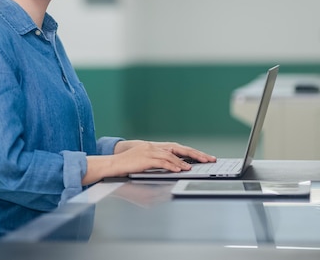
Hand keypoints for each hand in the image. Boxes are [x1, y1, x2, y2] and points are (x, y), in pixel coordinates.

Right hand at [83, 140, 215, 184]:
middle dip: (195, 154)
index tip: (203, 157)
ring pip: (172, 155)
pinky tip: (180, 169)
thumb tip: (172, 173)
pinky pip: (162, 161)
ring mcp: (149, 151)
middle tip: (208, 159)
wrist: (111, 164)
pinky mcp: (145, 158)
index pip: (177, 148)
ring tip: (195, 168)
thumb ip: (157, 167)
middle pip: (179, 148)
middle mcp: (154, 146)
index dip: (191, 153)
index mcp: (154, 147)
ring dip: (184, 162)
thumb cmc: (125, 167)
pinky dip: (172, 165)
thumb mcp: (144, 165)